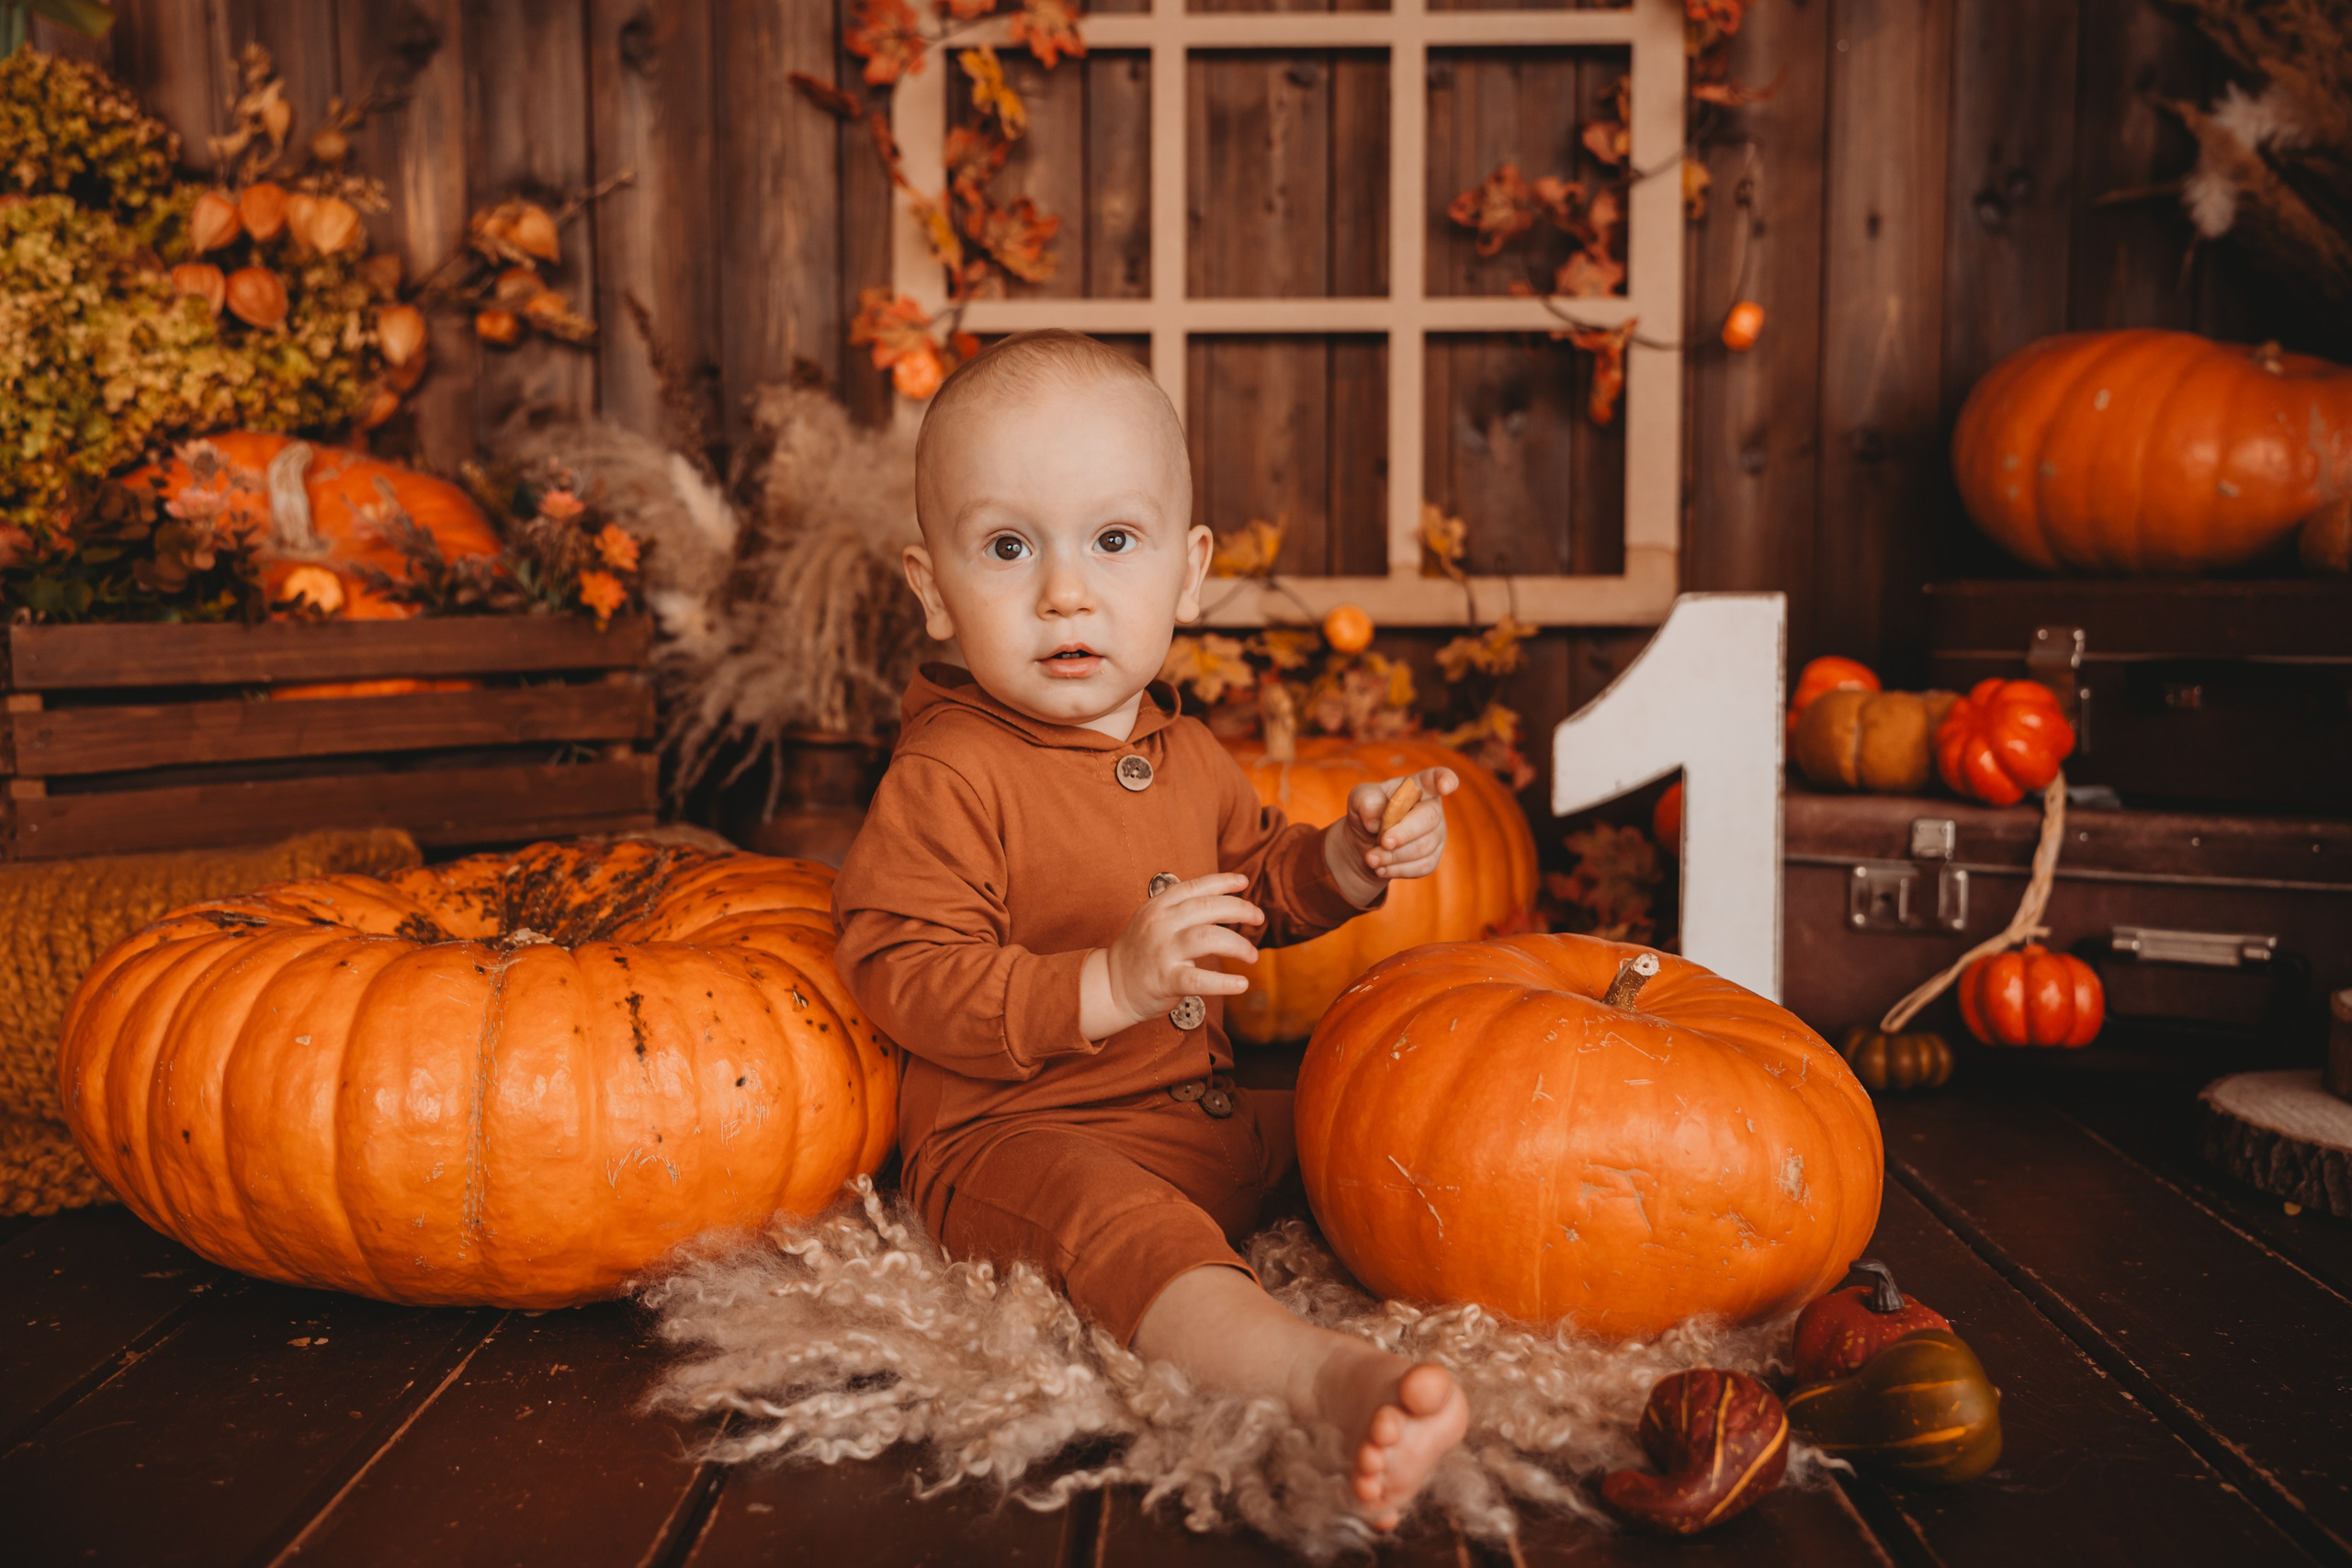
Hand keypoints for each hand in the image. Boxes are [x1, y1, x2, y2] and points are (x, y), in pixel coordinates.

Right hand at [1081, 873, 1265, 1039]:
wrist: (1111, 985)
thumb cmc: (1140, 953)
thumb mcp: (1151, 919)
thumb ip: (1179, 909)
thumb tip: (1219, 900)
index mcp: (1158, 906)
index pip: (1195, 887)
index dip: (1223, 882)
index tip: (1244, 882)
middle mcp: (1160, 924)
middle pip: (1208, 908)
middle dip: (1240, 910)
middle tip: (1258, 918)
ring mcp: (1163, 951)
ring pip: (1209, 938)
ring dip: (1238, 945)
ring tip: (1251, 955)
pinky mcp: (1165, 980)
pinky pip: (1200, 980)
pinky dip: (1224, 982)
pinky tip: (1241, 983)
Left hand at [1328, 767, 1456, 900]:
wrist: (1365, 845)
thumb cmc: (1367, 813)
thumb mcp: (1359, 800)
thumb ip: (1366, 802)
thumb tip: (1375, 821)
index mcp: (1417, 786)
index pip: (1435, 778)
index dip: (1444, 779)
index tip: (1446, 786)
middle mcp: (1432, 808)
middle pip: (1428, 818)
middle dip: (1404, 833)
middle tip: (1382, 842)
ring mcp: (1436, 834)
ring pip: (1423, 847)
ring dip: (1394, 855)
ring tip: (1371, 858)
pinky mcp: (1432, 857)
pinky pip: (1422, 866)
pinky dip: (1399, 869)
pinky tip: (1381, 868)